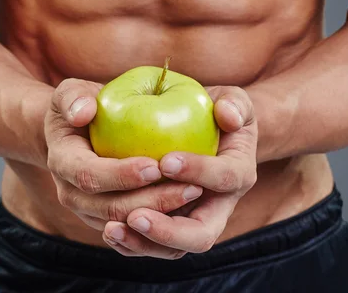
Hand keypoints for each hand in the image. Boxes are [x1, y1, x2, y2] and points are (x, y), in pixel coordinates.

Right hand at [44, 78, 203, 230]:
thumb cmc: (81, 104)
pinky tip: (190, 202)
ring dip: (162, 213)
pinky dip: (163, 218)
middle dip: (151, 201)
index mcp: (62, 163)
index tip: (154, 166)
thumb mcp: (71, 91)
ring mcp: (89, 210)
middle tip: (189, 187)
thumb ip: (73, 96)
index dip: (121, 175)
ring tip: (194, 192)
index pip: (89, 176)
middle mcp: (71, 193)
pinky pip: (136, 227)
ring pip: (127, 223)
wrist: (77, 130)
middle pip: (111, 209)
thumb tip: (82, 112)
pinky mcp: (109, 217)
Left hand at [102, 86, 257, 258]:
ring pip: (174, 249)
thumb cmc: (217, 111)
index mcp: (239, 173)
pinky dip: (132, 244)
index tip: (165, 160)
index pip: (224, 179)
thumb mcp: (232, 98)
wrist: (209, 133)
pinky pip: (153, 246)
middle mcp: (220, 206)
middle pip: (202, 235)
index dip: (198, 171)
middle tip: (135, 215)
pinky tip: (108, 229)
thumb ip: (235, 102)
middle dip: (169, 231)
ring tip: (112, 227)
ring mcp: (195, 220)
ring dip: (143, 243)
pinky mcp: (172, 226)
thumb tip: (227, 115)